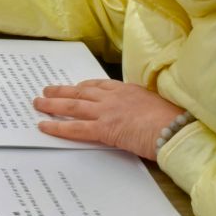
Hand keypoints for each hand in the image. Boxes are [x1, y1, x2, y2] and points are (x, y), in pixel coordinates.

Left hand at [34, 81, 186, 158]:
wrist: (177, 130)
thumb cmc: (175, 122)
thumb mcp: (158, 107)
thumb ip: (143, 108)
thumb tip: (141, 117)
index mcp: (129, 90)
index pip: (101, 85)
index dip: (85, 86)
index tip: (76, 86)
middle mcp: (114, 97)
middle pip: (81, 91)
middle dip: (62, 91)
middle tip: (46, 90)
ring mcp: (107, 111)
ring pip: (73, 105)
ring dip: (53, 104)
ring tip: (38, 104)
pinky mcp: (104, 128)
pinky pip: (75, 127)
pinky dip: (58, 126)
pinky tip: (44, 126)